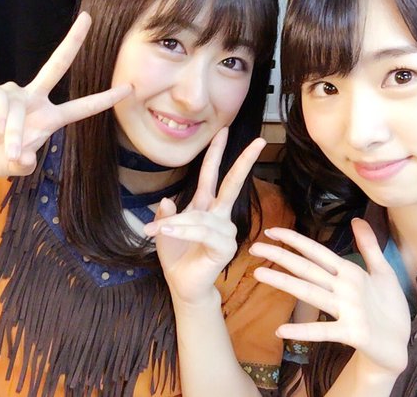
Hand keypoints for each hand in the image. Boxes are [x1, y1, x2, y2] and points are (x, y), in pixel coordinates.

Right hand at [0, 12, 131, 176]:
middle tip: (88, 17)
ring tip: (8, 150)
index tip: (130, 89)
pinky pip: (0, 101)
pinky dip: (0, 118)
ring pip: (18, 108)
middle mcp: (34, 99)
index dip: (105, 98)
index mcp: (49, 117)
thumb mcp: (17, 166)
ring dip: (13, 132)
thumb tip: (24, 157)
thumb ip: (26, 163)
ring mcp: (13, 93)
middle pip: (57, 65)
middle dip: (72, 41)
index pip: (83, 106)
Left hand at [143, 128, 265, 306]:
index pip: (213, 175)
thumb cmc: (176, 257)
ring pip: (200, 217)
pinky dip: (183, 231)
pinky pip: (202, 232)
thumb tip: (168, 199)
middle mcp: (220, 216)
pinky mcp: (225, 247)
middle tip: (259, 141)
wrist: (182, 285)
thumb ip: (165, 214)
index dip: (217, 153)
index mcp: (206, 207)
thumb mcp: (164, 231)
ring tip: (157, 231)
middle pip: (232, 184)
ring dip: (177, 224)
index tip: (224, 130)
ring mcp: (225, 231)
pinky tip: (166, 232)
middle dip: (243, 161)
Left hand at [250, 219, 409, 375]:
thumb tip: (357, 220)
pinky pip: (323, 331)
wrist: (399, 348)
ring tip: (258, 275)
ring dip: (284, 283)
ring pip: (310, 293)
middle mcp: (347, 287)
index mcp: (351, 272)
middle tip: (254, 247)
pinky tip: (280, 330)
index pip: (318, 251)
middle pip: (308, 269)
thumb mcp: (383, 272)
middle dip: (281, 256)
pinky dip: (303, 332)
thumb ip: (369, 246)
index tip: (271, 231)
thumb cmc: (389, 308)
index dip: (295, 240)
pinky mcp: (353, 333)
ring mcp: (350, 310)